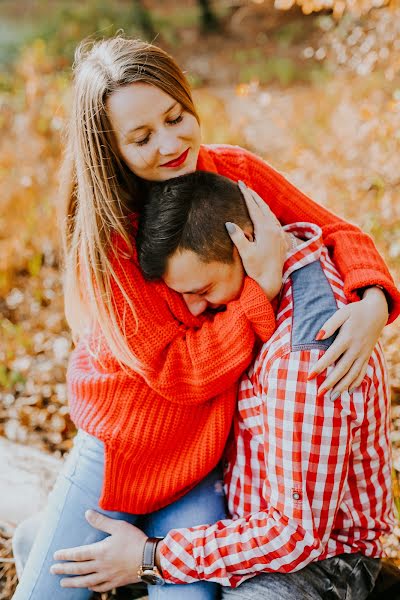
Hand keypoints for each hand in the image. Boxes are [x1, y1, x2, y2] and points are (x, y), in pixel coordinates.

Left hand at [50, 510, 146, 592]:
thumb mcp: (118, 526)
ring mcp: (108, 576)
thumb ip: (101, 521)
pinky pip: (100, 587)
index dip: (66, 555)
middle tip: (53, 570)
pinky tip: (87, 587)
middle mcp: (101, 566)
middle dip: (64, 569)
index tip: (55, 556)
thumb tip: (87, 513)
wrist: (150, 558)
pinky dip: (91, 587)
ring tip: (63, 583)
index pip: (78, 554)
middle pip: (78, 569)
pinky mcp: (116, 582)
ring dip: (73, 582)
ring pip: (86, 581)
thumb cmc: (135, 540)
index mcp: (100, 551)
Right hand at [225, 181, 286, 300]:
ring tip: (252, 196)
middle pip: (263, 207)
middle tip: (244, 185)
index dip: (246, 195)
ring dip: (260, 203)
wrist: (271, 281)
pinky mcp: (281, 239)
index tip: (240, 184)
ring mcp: (279, 234)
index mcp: (265, 230)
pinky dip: (267, 213)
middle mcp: (275, 229)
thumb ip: (238, 237)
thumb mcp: (246, 253)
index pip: (254, 207)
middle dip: (253, 195)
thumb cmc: (257, 269)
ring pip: (269, 213)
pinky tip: (264, 214)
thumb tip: (228, 223)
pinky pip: (273, 220)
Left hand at [309, 287, 387, 399]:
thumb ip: (329, 325)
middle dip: (330, 382)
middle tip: (319, 394)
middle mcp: (356, 348)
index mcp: (347, 338)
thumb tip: (317, 337)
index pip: (331, 355)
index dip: (320, 367)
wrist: (377, 312)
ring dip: (342, 386)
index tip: (309, 376)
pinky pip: (362, 372)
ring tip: (331, 397)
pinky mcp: (367, 356)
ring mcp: (363, 354)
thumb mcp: (342, 313)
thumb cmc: (355, 312)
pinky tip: (348, 392)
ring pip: (353, 374)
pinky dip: (356, 383)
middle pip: (342, 369)